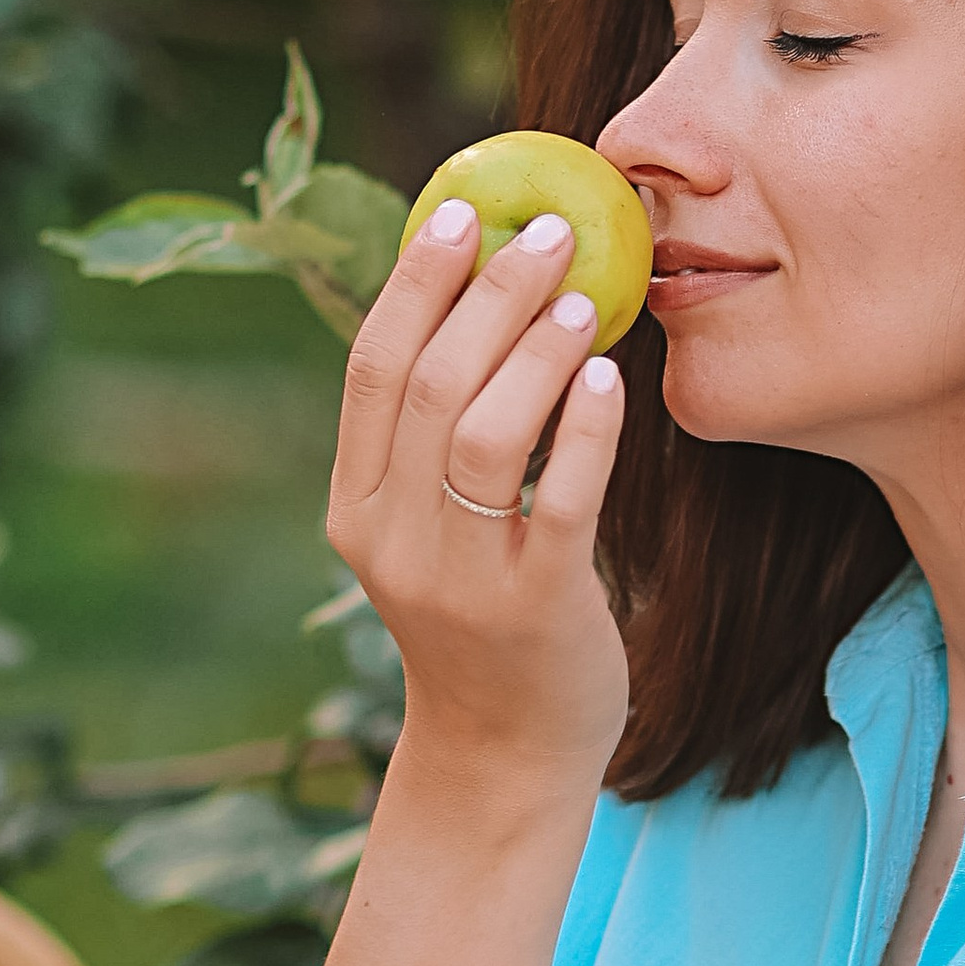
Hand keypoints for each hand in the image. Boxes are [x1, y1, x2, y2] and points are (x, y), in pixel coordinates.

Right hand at [325, 199, 629, 798]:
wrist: (506, 753)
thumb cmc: (485, 621)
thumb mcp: (431, 532)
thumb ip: (435, 442)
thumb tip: (483, 302)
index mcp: (355, 509)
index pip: (372, 369)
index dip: (415, 283)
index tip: (462, 213)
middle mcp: (392, 541)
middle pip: (429, 386)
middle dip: (488, 297)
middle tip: (548, 235)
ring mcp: (460, 580)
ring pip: (484, 436)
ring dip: (534, 354)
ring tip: (583, 300)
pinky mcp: (534, 609)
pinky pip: (558, 502)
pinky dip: (584, 433)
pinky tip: (609, 380)